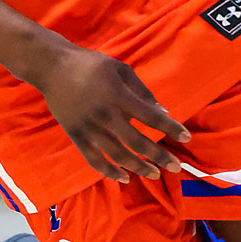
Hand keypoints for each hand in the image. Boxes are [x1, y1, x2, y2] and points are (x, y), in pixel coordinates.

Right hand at [37, 45, 189, 182]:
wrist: (53, 68)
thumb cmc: (91, 64)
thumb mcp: (120, 68)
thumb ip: (141, 90)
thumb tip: (162, 111)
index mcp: (118, 95)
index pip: (150, 116)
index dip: (170, 128)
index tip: (187, 137)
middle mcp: (106, 115)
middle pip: (137, 142)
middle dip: (159, 156)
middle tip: (175, 167)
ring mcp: (90, 128)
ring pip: (117, 155)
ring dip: (138, 167)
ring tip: (154, 174)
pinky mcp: (76, 136)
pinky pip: (94, 159)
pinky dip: (109, 171)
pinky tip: (123, 177)